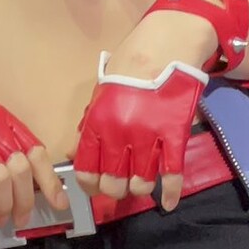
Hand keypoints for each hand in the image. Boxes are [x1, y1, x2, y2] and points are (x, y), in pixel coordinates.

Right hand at [0, 96, 68, 228]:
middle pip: (20, 167)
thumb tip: (27, 184)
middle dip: (26, 199)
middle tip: (22, 220)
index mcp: (2, 120)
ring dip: (5, 203)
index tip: (59, 203)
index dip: (49, 179)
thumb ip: (2, 150)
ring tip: (2, 219)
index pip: (36, 151)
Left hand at [71, 53, 210, 211]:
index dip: (89, 185)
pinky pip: (172, 174)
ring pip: (141, 183)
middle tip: (120, 184)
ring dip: (140, 188)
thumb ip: (87, 126)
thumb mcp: (100, 94)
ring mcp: (149, 136)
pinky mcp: (175, 135)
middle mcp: (120, 134)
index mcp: (97, 123)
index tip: (95, 187)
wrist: (166, 45)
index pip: (86, 170)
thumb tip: (73, 153)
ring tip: (141, 182)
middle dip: (115, 190)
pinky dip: (170, 193)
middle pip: (113, 184)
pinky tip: (168, 203)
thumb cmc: (129, 68)